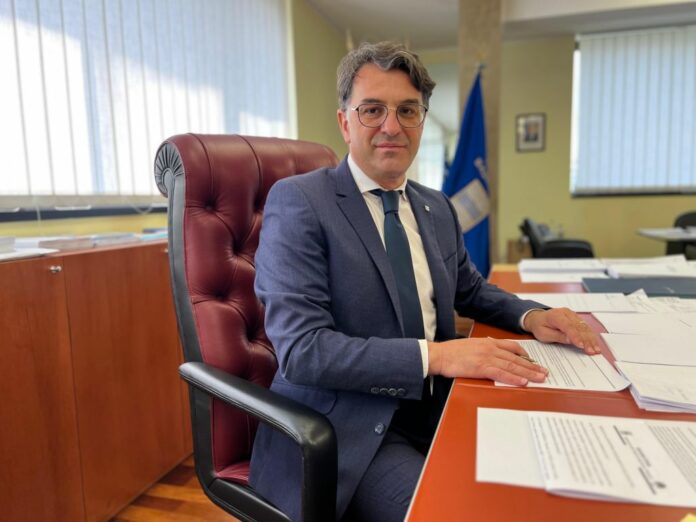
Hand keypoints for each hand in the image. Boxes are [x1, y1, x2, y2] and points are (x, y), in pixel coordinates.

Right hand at [427, 337, 547, 385]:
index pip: (512, 347)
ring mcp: (487, 357)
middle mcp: (490, 348)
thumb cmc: (451, 352)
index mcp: (488, 343)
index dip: (525, 354)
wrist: (439, 355)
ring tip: (540, 378)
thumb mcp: (470, 346)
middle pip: (516, 358)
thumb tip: (491, 355)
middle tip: (545, 372)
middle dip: (532, 366)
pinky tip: (523, 382)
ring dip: (528, 373)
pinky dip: (513, 378)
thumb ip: (483, 349)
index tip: (534, 360)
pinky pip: (501, 374)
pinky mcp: (481, 367)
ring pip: (513, 366)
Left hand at [523, 308, 600, 354]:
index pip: (568, 326)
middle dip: (587, 340)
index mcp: (555, 315)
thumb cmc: (540, 326)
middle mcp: (566, 313)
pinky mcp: (577, 319)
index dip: (576, 336)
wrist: (538, 318)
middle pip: (579, 327)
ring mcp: (573, 315)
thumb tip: (571, 340)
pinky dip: (591, 336)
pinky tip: (595, 344)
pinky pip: (586, 327)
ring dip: (591, 339)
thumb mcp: (544, 334)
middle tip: (592, 351)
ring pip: (585, 327)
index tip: (581, 346)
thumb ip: (557, 336)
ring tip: (596, 350)